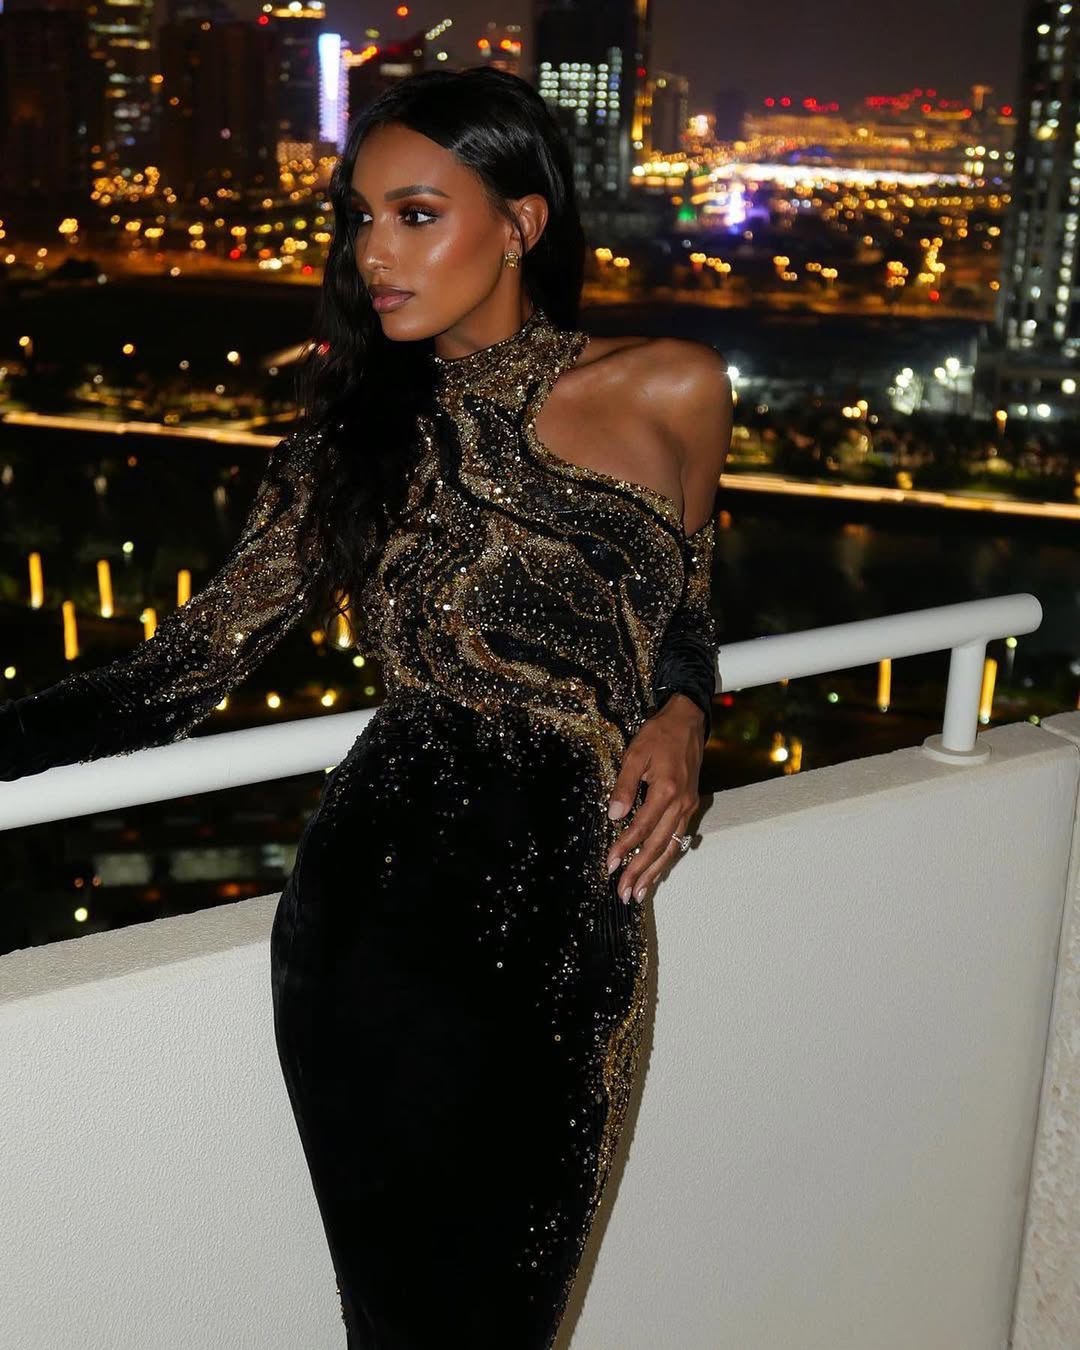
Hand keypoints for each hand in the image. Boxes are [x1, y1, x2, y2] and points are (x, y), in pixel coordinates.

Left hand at [605, 693, 705, 903]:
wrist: (688, 722)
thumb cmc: (659, 735)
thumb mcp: (635, 754)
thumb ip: (624, 786)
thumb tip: (613, 815)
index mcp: (666, 790)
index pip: (642, 827)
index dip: (625, 848)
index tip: (610, 864)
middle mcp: (681, 804)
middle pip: (659, 846)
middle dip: (640, 871)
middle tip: (624, 892)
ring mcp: (688, 807)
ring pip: (671, 847)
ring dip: (654, 872)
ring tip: (638, 892)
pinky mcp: (689, 807)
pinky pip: (678, 839)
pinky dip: (666, 858)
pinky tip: (656, 871)